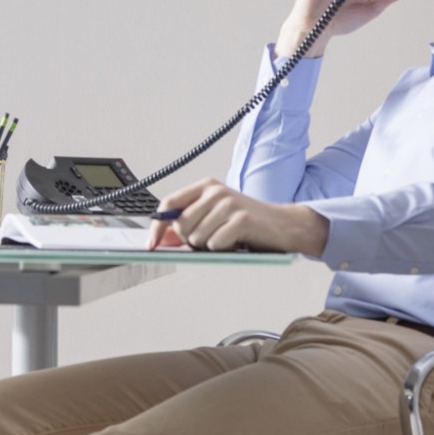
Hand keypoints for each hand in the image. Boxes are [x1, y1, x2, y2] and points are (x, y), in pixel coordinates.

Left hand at [148, 178, 329, 256]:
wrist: (282, 225)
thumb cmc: (246, 222)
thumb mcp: (215, 216)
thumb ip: (188, 222)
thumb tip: (161, 237)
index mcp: (206, 186)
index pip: (169, 204)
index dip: (157, 226)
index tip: (151, 244)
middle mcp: (216, 191)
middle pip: (181, 225)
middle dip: (191, 240)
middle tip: (210, 238)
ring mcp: (229, 203)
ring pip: (197, 238)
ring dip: (210, 245)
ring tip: (226, 238)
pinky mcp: (241, 219)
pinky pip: (215, 244)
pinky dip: (224, 248)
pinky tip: (236, 241)